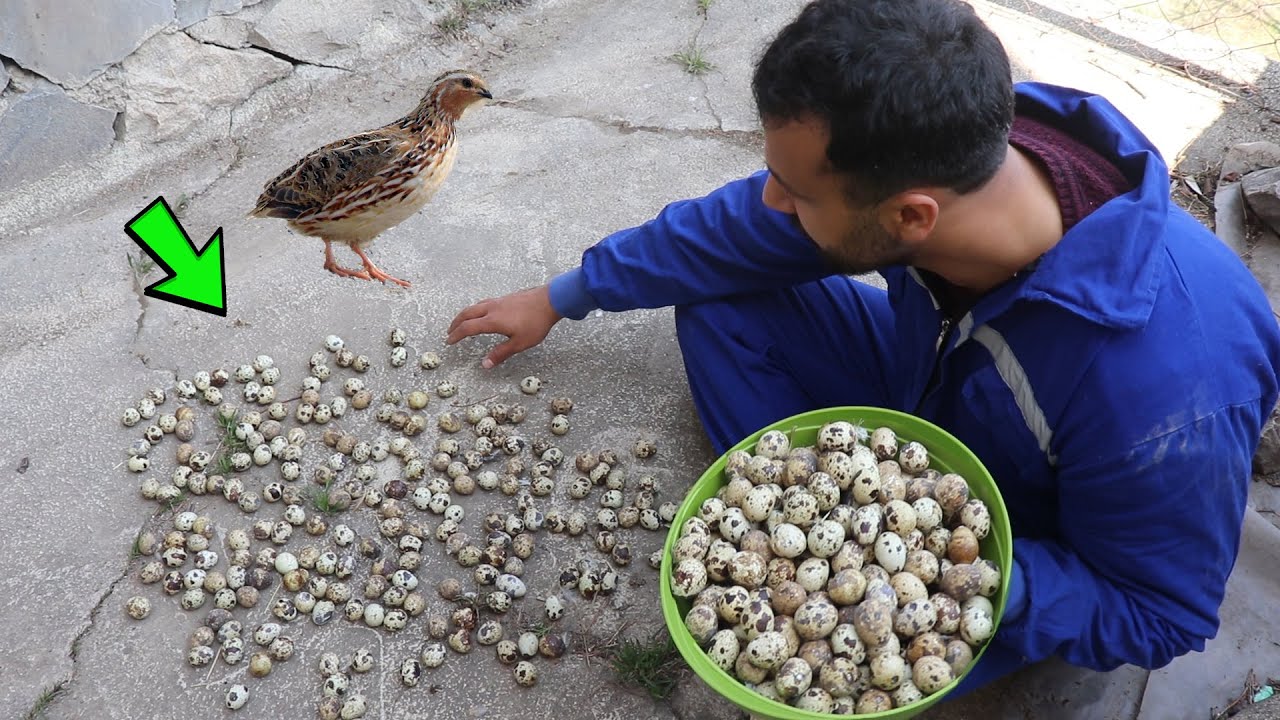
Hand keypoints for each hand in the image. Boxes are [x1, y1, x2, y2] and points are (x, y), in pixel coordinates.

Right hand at [446, 285, 562, 367]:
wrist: (550, 300)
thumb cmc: (536, 322)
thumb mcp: (520, 343)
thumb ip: (501, 353)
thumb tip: (485, 364)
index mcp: (492, 321)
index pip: (468, 328)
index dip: (456, 335)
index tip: (449, 341)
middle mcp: (492, 308)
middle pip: (467, 314)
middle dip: (456, 323)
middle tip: (450, 332)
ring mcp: (498, 301)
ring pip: (474, 306)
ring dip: (464, 315)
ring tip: (461, 322)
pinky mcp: (505, 298)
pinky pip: (483, 303)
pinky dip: (475, 310)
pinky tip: (481, 313)